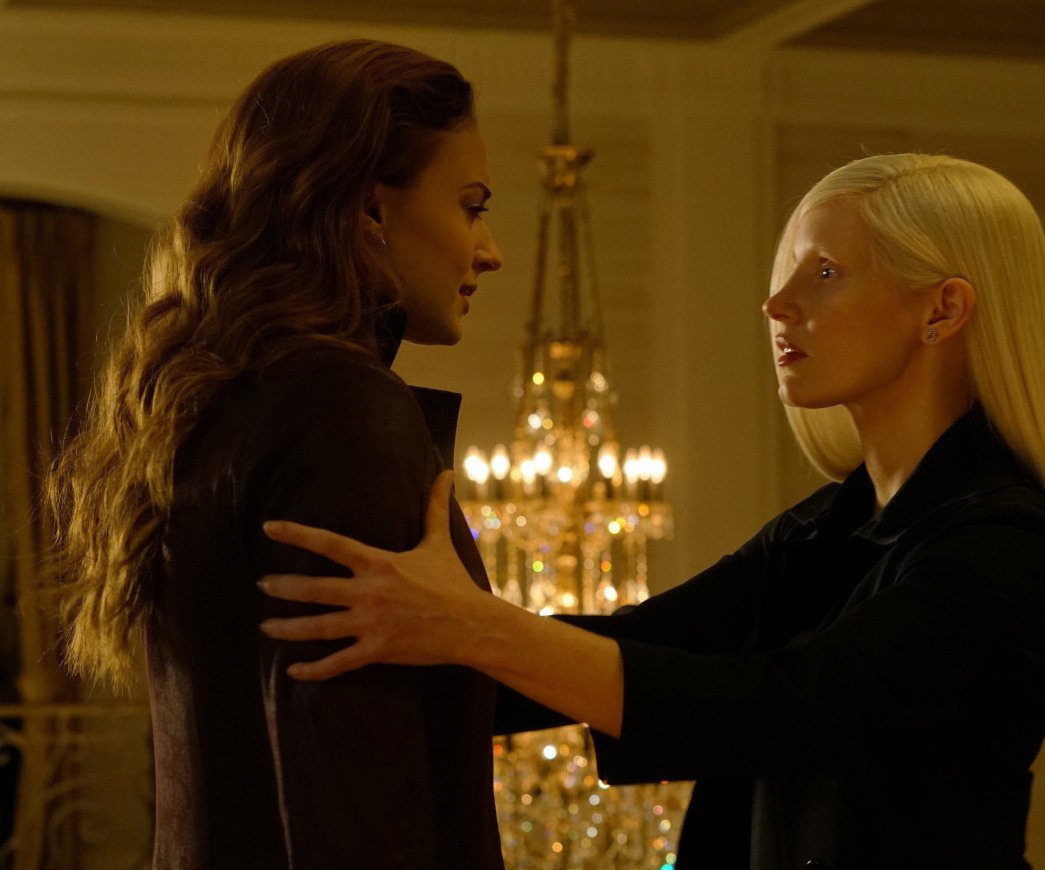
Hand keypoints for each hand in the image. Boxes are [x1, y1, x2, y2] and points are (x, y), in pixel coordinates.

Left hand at [260, 471, 488, 679]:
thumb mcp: (440, 542)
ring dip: (288, 627)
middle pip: (314, 589)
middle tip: (261, 583)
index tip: (269, 528)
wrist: (473, 625)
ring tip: (266, 625)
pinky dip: (313, 669)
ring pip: (318, 627)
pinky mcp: (377, 651)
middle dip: (283, 586)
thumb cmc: (454, 582)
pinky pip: (338, 662)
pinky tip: (293, 670)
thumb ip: (435, 507)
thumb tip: (447, 472)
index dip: (297, 534)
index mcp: (379, 563)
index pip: (330, 544)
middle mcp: (370, 592)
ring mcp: (371, 623)